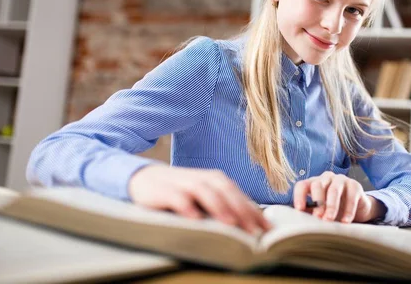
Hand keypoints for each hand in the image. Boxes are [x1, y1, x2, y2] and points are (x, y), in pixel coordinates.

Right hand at [128, 165, 270, 233]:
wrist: (143, 178)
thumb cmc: (180, 192)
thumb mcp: (204, 196)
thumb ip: (224, 205)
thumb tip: (251, 224)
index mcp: (216, 180)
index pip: (239, 195)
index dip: (254, 211)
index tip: (268, 229)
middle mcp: (203, 179)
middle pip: (226, 192)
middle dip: (242, 211)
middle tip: (254, 231)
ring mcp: (183, 183)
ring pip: (205, 192)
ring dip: (219, 207)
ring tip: (231, 224)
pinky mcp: (164, 190)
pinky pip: (177, 197)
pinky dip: (186, 206)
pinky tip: (195, 218)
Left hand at [293, 171, 385, 223]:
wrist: (358, 209)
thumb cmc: (334, 209)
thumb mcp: (321, 211)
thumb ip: (311, 213)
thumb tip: (298, 220)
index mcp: (314, 183)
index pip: (302, 185)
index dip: (299, 196)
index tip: (299, 209)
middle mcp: (326, 178)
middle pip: (317, 185)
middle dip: (317, 202)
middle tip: (317, 217)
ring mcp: (341, 180)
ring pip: (334, 190)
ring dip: (331, 206)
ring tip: (329, 220)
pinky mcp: (355, 186)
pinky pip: (351, 197)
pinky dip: (348, 211)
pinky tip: (345, 221)